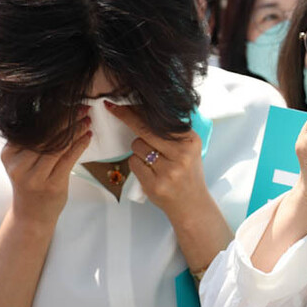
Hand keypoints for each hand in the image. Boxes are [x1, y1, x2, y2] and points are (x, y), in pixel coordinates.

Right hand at [1, 108, 90, 224]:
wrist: (31, 216)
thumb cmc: (31, 183)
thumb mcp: (24, 160)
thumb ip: (35, 140)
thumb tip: (58, 111)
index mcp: (9, 152)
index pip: (32, 126)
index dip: (52, 111)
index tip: (68, 101)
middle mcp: (18, 164)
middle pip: (46, 134)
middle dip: (67, 118)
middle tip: (82, 107)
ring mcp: (34, 176)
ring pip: (58, 145)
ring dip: (76, 130)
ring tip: (88, 120)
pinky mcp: (51, 185)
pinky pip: (68, 159)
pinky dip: (80, 145)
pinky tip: (87, 136)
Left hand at [105, 101, 213, 218]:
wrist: (192, 204)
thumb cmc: (187, 173)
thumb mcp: (188, 149)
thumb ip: (171, 133)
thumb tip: (142, 110)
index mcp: (191, 141)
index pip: (160, 120)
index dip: (138, 109)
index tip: (121, 102)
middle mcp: (182, 154)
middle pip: (145, 129)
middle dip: (126, 117)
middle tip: (114, 108)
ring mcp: (168, 171)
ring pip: (137, 146)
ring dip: (138, 150)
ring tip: (152, 160)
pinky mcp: (155, 185)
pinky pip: (133, 164)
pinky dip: (136, 165)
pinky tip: (149, 172)